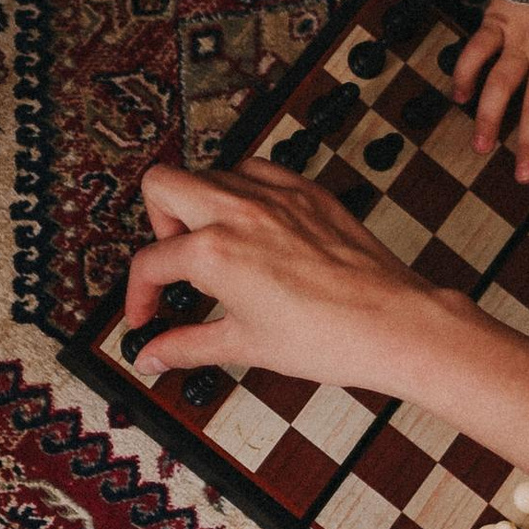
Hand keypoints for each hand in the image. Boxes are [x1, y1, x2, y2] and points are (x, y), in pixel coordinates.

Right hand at [124, 159, 448, 395]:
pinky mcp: (306, 190)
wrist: (390, 322)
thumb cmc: (325, 337)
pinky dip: (243, 192)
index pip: (149, 261)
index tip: (146, 313)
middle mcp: (238, 210)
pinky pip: (256, 171)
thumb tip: (151, 357)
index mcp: (214, 251)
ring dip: (200, 205)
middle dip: (155, 223)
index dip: (138, 294)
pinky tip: (255, 228)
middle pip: (161, 185)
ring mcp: (274, 193)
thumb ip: (187, 344)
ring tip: (216, 247)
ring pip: (209, 172)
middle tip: (175, 260)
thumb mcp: (244, 345)